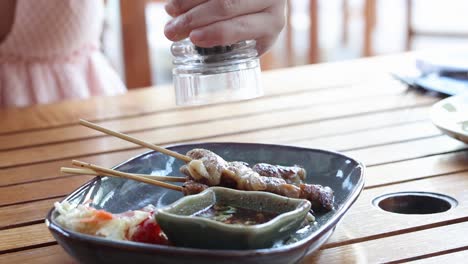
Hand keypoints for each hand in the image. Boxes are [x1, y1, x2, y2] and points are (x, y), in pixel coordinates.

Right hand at [164, 0, 286, 55]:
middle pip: (226, 5)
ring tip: (169, 12)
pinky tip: (175, 2)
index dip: (216, 32)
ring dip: (187, 2)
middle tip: (172, 30)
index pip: (241, 27)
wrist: (264, 3)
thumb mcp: (250, 38)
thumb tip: (188, 43)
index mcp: (271, 24)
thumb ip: (230, 41)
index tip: (194, 38)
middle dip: (194, 18)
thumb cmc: (253, 25)